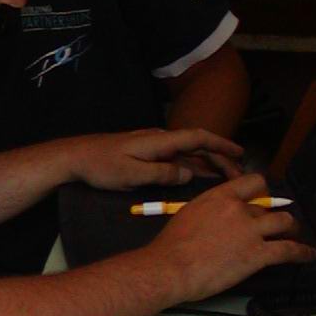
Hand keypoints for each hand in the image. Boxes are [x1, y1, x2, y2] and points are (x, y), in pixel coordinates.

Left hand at [66, 128, 243, 191]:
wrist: (75, 157)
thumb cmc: (101, 165)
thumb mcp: (132, 174)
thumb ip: (162, 174)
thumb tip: (188, 176)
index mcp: (160, 142)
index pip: (197, 138)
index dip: (221, 144)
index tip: (240, 154)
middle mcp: (160, 141)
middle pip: (197, 146)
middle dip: (220, 158)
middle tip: (239, 174)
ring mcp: (154, 147)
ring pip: (188, 154)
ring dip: (207, 164)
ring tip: (227, 177)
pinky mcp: (146, 155)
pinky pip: (176, 160)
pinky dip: (191, 167)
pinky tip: (199, 178)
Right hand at [149, 173, 315, 300]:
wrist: (171, 267)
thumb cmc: (171, 247)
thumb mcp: (188, 215)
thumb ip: (209, 211)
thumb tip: (216, 218)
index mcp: (220, 196)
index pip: (253, 182)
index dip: (263, 190)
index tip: (264, 197)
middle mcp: (239, 209)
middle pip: (269, 205)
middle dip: (275, 214)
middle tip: (277, 222)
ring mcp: (251, 230)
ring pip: (285, 222)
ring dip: (292, 229)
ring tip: (294, 234)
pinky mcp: (258, 254)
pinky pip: (289, 250)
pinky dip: (302, 252)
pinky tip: (307, 254)